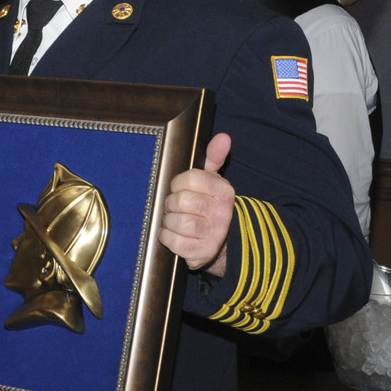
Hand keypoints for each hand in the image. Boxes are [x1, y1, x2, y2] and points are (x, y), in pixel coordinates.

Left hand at [159, 132, 234, 276]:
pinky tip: (171, 233)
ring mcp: (214, 235)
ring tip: (172, 219)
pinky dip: (166, 237)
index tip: (178, 188)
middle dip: (171, 203)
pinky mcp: (203, 253)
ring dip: (168, 220)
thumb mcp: (214, 180)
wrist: (222, 239)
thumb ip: (214, 157)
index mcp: (224, 191)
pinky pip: (174, 242)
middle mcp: (222, 213)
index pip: (190, 178)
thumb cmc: (210, 204)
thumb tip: (223, 137)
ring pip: (178, 222)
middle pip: (181, 201)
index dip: (177, 183)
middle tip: (172, 206)